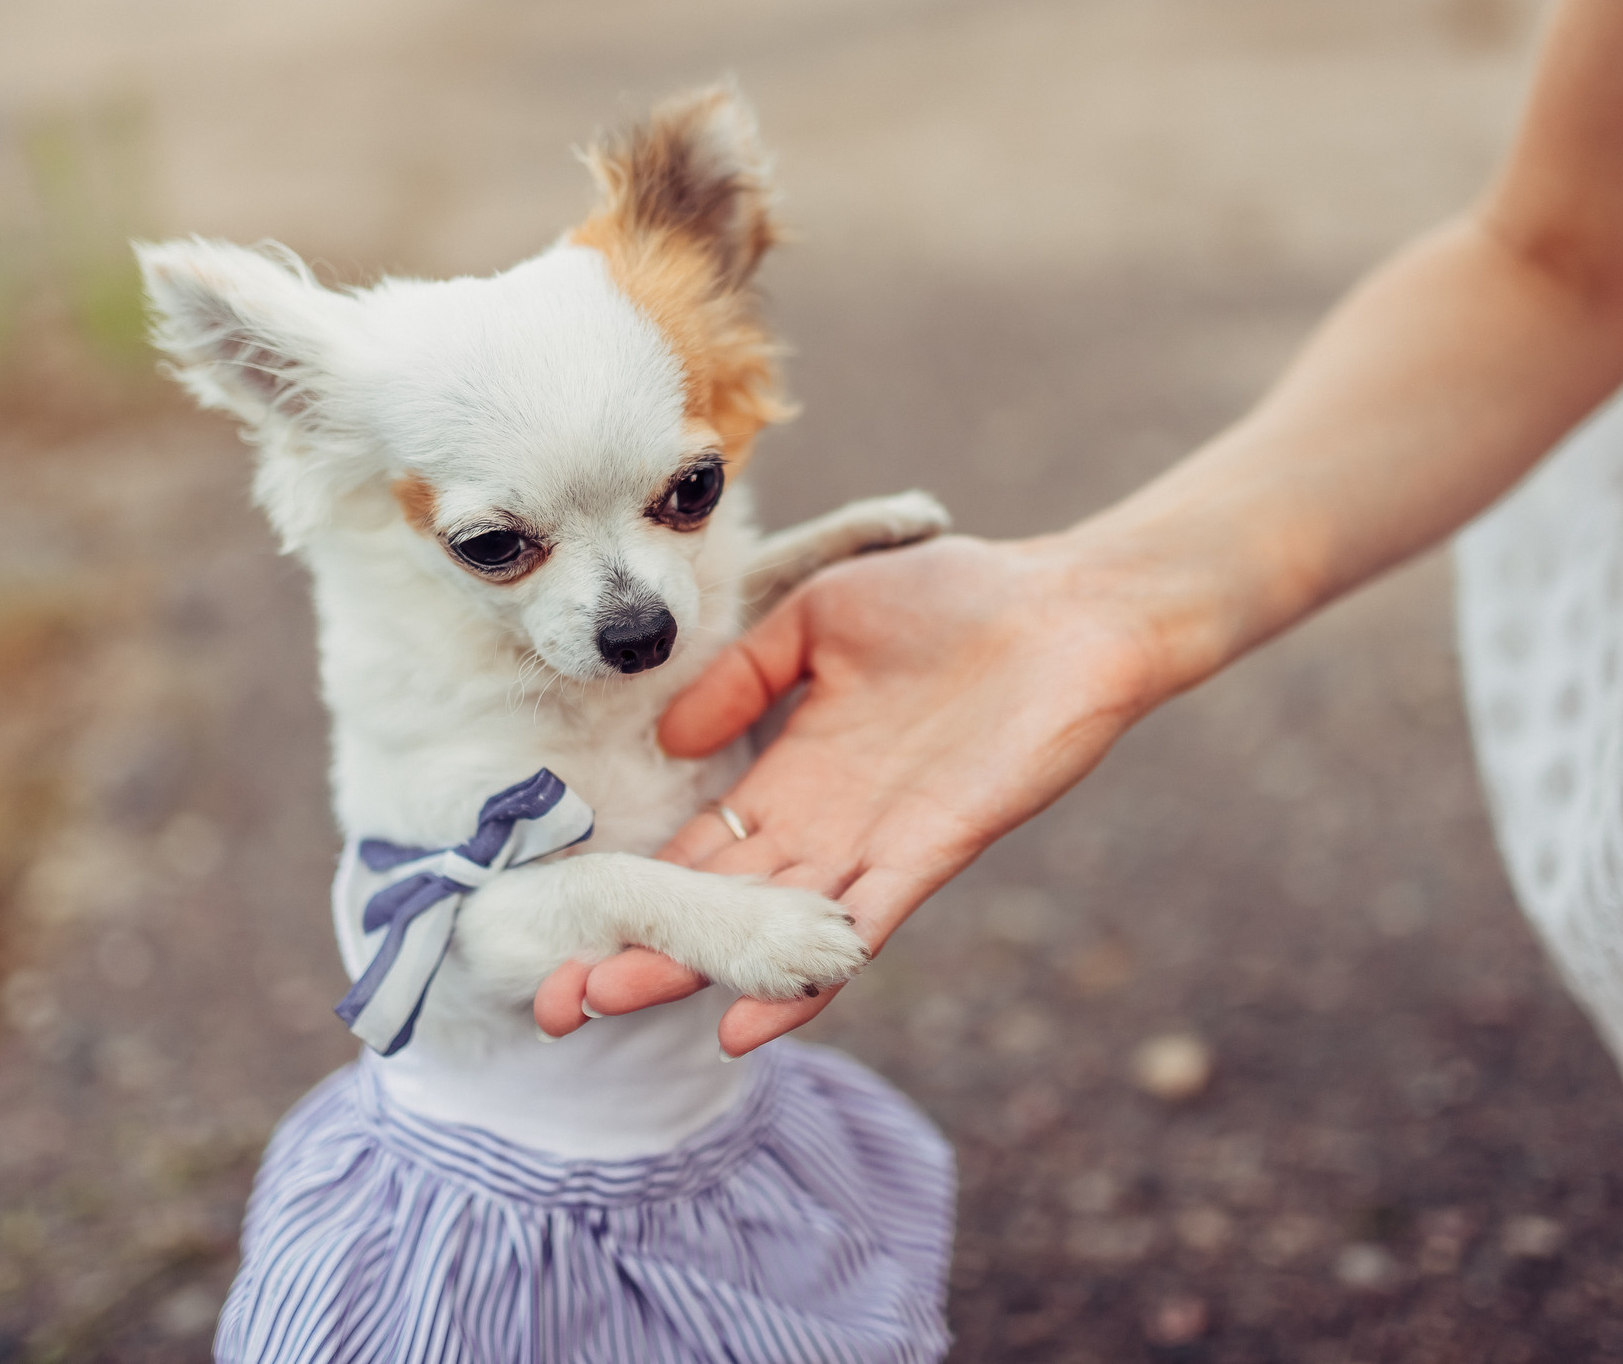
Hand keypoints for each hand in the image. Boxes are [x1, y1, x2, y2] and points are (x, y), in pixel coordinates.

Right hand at [531, 532, 1174, 1053]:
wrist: (1067, 606)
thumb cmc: (954, 597)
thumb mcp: (819, 618)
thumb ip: (744, 674)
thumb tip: (670, 738)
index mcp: (796, 769)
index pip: (702, 845)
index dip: (637, 886)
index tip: (562, 925)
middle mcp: (827, 821)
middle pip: (720, 903)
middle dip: (642, 948)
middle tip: (556, 998)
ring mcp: (876, 844)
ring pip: (772, 929)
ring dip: (699, 973)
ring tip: (613, 1008)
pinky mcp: (933, 851)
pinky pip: (863, 928)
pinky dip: (805, 982)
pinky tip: (748, 1025)